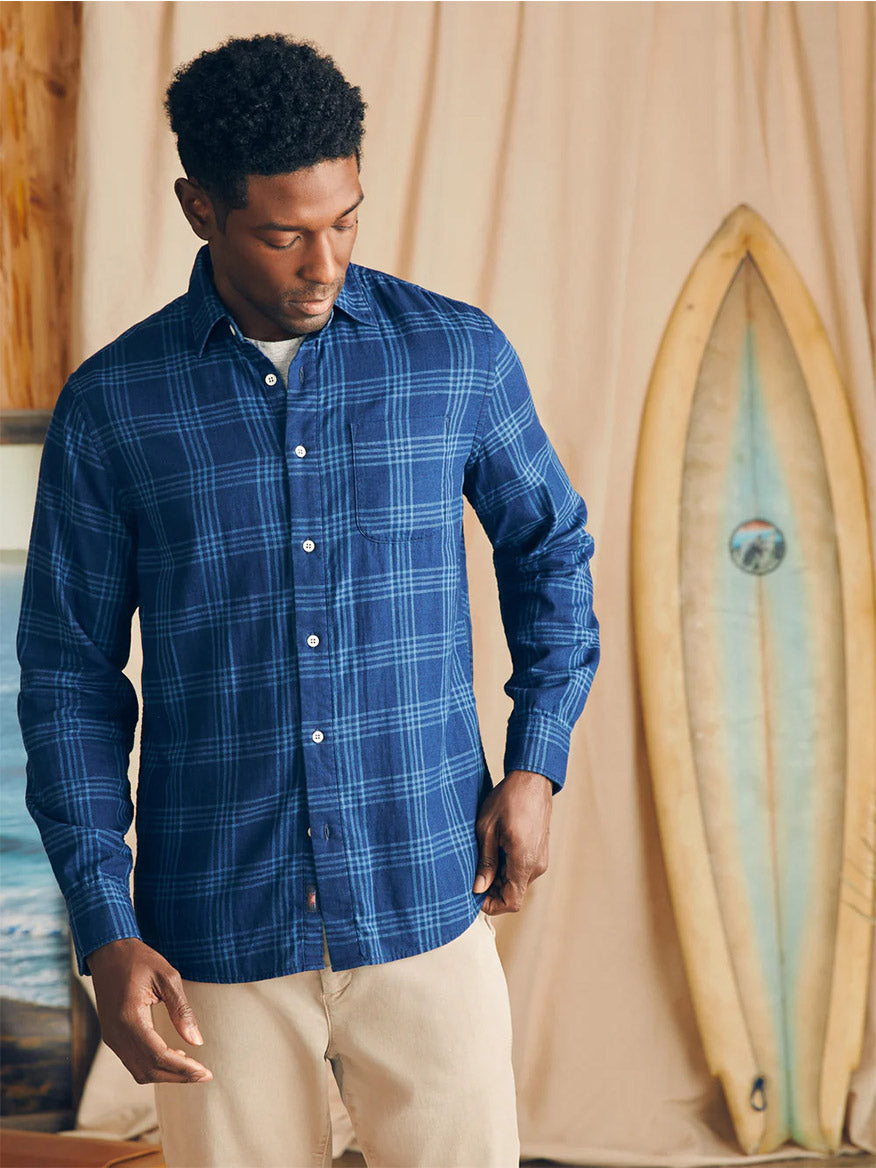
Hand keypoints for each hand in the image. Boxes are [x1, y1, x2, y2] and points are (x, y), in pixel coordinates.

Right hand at [86, 937, 212, 1083]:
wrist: (108, 951)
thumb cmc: (139, 959)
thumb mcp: (167, 976)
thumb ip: (182, 1010)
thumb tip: (197, 1041)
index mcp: (129, 1019)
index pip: (158, 1056)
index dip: (184, 1068)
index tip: (206, 1072)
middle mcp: (116, 1035)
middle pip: (149, 1070)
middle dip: (178, 1076)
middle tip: (205, 1074)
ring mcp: (111, 1038)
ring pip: (139, 1071)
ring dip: (166, 1074)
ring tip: (192, 1067)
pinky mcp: (112, 1037)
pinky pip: (133, 1062)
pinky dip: (154, 1066)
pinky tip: (174, 1055)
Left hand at [473, 769, 552, 914]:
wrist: (532, 779)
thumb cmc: (508, 799)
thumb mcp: (487, 830)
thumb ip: (485, 862)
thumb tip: (478, 888)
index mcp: (524, 861)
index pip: (511, 902)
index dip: (491, 905)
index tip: (474, 894)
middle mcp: (537, 865)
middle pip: (513, 893)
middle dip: (492, 890)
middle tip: (473, 873)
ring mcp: (541, 858)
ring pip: (517, 882)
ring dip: (499, 877)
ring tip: (483, 856)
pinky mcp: (540, 851)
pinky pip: (523, 869)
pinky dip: (507, 867)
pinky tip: (495, 849)